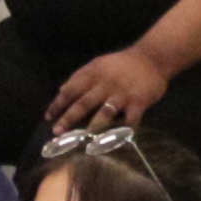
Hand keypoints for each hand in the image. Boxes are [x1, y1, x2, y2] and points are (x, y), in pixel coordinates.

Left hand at [45, 44, 172, 133]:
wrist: (153, 58)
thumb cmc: (121, 64)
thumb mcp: (98, 63)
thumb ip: (80, 76)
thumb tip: (61, 90)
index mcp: (94, 73)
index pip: (71, 89)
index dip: (58, 104)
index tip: (48, 117)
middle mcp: (106, 84)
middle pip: (84, 102)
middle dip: (69, 118)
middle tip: (57, 132)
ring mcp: (122, 94)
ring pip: (104, 113)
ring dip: (92, 127)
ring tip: (83, 140)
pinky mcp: (138, 102)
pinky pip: (130, 120)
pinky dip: (123, 131)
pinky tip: (115, 143)